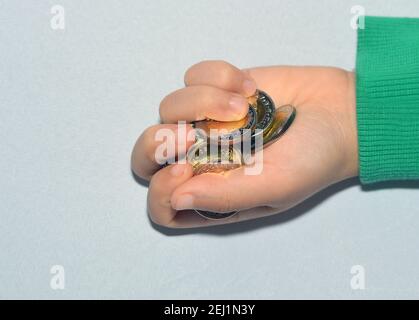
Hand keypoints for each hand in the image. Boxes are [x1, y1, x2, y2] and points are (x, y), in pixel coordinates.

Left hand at [132, 61, 357, 227]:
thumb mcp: (276, 187)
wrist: (341, 113)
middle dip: (160, 141)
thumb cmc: (314, 158)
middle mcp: (202, 159)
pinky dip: (217, 75)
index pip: (161, 203)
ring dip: (203, 101)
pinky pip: (192, 76)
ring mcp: (205, 122)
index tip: (189, 166)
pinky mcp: (216, 88)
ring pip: (167, 107)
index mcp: (213, 195)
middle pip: (146, 155)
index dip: (162, 188)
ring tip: (245, 104)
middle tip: (196, 134)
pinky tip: (250, 85)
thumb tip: (176, 198)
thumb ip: (225, 198)